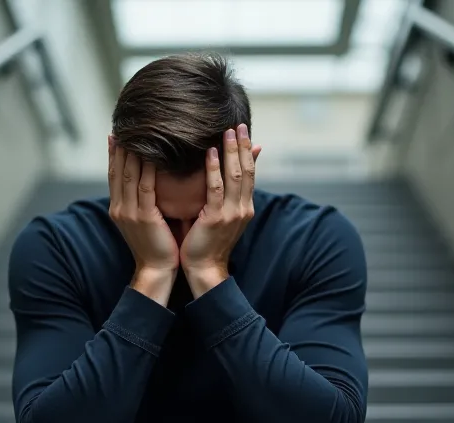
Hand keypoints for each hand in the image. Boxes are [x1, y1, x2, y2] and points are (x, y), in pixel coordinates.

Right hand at [108, 136, 177, 304]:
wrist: (157, 271)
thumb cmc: (157, 246)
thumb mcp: (145, 221)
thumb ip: (144, 202)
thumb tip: (148, 182)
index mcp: (118, 208)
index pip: (114, 175)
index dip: (114, 154)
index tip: (116, 135)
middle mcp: (119, 208)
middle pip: (118, 170)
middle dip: (120, 147)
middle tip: (124, 125)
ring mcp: (129, 212)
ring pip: (129, 175)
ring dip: (133, 152)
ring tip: (137, 132)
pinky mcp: (143, 217)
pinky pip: (145, 187)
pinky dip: (147, 168)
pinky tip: (153, 153)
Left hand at [181, 124, 261, 296]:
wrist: (204, 269)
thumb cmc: (206, 242)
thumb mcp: (220, 213)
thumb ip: (223, 192)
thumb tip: (220, 177)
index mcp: (244, 206)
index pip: (249, 172)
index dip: (246, 149)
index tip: (242, 128)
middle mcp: (243, 208)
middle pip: (246, 170)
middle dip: (242, 145)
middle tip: (238, 123)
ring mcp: (232, 213)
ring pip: (236, 176)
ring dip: (232, 151)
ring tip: (228, 131)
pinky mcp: (217, 218)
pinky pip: (217, 189)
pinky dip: (215, 169)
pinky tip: (211, 153)